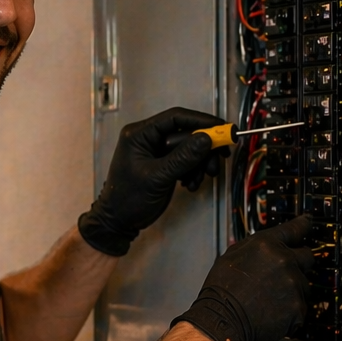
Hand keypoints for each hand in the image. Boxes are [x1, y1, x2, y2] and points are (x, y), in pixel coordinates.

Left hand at [77, 107, 221, 256]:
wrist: (118, 222)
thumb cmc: (128, 199)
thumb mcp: (158, 177)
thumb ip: (183, 158)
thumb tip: (207, 138)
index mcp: (140, 134)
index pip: (175, 118)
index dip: (202, 121)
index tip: (223, 129)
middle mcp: (148, 138)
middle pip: (186, 134)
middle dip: (203, 149)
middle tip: (219, 161)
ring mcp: (156, 152)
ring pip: (189, 149)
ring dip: (200, 164)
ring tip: (200, 179)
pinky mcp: (163, 164)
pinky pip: (185, 161)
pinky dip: (193, 172)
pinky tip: (191, 184)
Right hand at [174, 215, 314, 340]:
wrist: (221, 321)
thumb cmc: (220, 292)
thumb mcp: (231, 256)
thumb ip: (256, 247)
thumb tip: (269, 246)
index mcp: (267, 245)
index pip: (295, 228)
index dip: (303, 226)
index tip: (308, 223)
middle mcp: (284, 260)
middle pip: (307, 257)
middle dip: (298, 264)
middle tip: (282, 276)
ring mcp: (294, 284)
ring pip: (304, 285)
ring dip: (291, 291)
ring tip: (268, 301)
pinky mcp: (298, 307)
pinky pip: (300, 307)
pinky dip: (290, 312)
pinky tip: (271, 314)